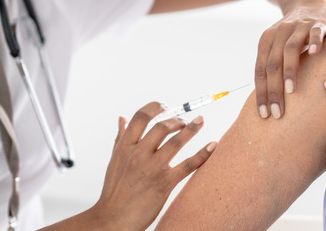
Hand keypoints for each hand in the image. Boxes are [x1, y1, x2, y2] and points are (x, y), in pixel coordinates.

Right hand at [91, 102, 215, 229]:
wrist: (113, 219)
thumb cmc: (114, 190)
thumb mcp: (114, 160)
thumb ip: (120, 138)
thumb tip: (122, 118)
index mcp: (125, 147)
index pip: (140, 117)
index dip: (155, 107)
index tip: (164, 106)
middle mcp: (138, 154)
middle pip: (162, 126)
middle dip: (176, 119)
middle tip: (184, 120)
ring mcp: (152, 168)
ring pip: (176, 141)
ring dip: (191, 129)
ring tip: (199, 122)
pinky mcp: (164, 183)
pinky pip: (188, 165)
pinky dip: (203, 154)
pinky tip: (213, 145)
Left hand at [254, 0, 325, 118]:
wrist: (309, 2)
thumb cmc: (292, 34)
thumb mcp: (277, 46)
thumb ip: (273, 66)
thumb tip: (268, 101)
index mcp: (266, 41)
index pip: (260, 71)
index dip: (261, 93)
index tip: (264, 115)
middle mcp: (279, 33)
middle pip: (273, 64)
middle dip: (273, 90)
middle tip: (277, 113)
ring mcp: (299, 27)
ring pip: (291, 49)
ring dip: (289, 70)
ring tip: (290, 91)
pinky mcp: (318, 22)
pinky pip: (315, 32)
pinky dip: (314, 41)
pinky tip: (315, 54)